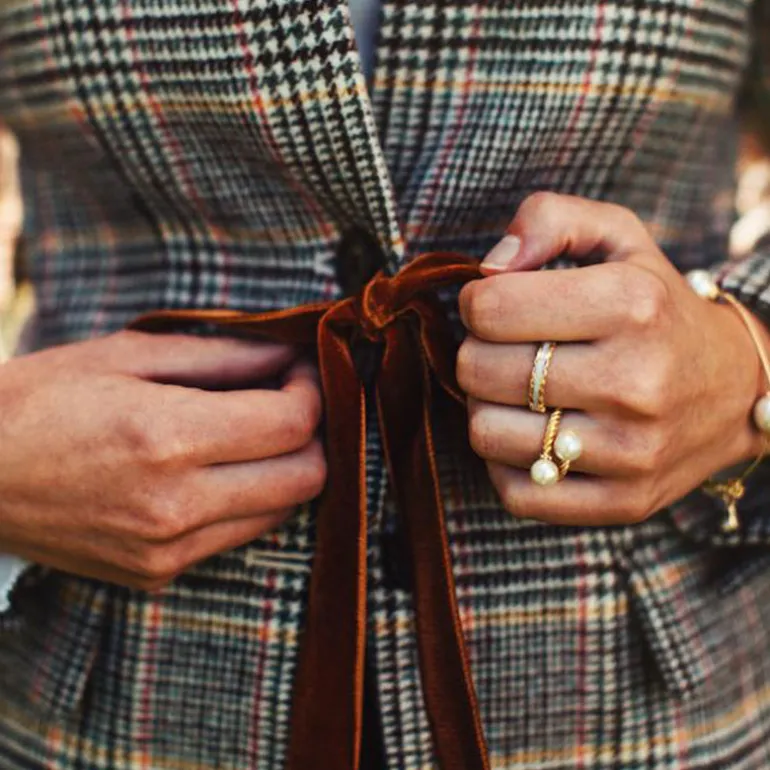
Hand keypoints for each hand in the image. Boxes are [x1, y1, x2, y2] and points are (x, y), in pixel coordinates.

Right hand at [0, 331, 325, 588]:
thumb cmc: (40, 399)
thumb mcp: (128, 355)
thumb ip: (222, 354)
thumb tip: (290, 351)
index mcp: (167, 438)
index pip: (292, 423)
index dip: (312, 389)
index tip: (299, 368)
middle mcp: (176, 506)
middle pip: (306, 477)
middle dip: (314, 432)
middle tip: (287, 399)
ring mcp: (168, 550)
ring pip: (282, 511)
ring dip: (286, 467)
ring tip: (253, 432)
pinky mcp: (157, 575)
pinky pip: (238, 536)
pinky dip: (249, 499)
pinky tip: (219, 469)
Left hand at [457, 193, 768, 525]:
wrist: (737, 388)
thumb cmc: (658, 307)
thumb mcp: (619, 238)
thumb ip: (549, 219)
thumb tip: (488, 269)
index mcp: (631, 305)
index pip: (489, 309)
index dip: (476, 303)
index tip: (495, 306)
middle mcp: (635, 381)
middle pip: (478, 371)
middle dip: (476, 354)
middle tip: (507, 351)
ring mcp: (631, 450)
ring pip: (485, 434)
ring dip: (486, 409)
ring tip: (519, 394)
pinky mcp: (623, 501)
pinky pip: (514, 491)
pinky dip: (507, 461)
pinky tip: (533, 435)